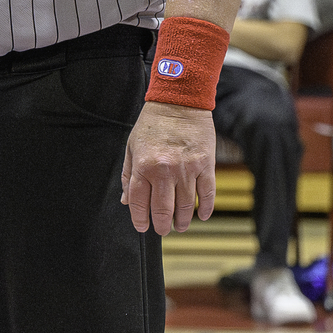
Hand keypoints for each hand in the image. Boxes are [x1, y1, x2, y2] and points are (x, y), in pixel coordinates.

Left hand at [121, 101, 215, 235]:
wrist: (179, 102)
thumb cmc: (152, 124)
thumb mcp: (132, 147)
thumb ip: (127, 175)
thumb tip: (125, 201)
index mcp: (143, 165)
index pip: (139, 202)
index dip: (140, 219)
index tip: (143, 227)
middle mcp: (164, 170)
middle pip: (163, 209)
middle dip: (162, 225)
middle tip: (162, 230)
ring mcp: (187, 169)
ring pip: (186, 206)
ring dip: (183, 221)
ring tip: (180, 226)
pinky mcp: (206, 165)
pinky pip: (207, 193)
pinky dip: (205, 208)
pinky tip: (201, 216)